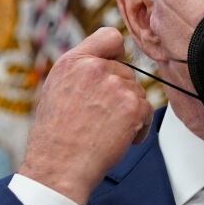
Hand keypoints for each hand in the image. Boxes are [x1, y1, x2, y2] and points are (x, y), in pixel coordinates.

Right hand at [19, 27, 152, 203]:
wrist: (58, 168)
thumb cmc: (56, 137)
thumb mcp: (57, 90)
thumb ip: (82, 71)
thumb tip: (108, 63)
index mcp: (73, 61)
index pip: (110, 36)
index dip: (116, 53)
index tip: (114, 68)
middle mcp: (94, 68)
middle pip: (128, 72)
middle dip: (121, 94)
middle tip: (100, 117)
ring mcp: (115, 85)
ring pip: (138, 92)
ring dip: (129, 112)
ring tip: (105, 130)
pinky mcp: (132, 105)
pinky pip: (147, 111)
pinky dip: (138, 128)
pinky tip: (119, 139)